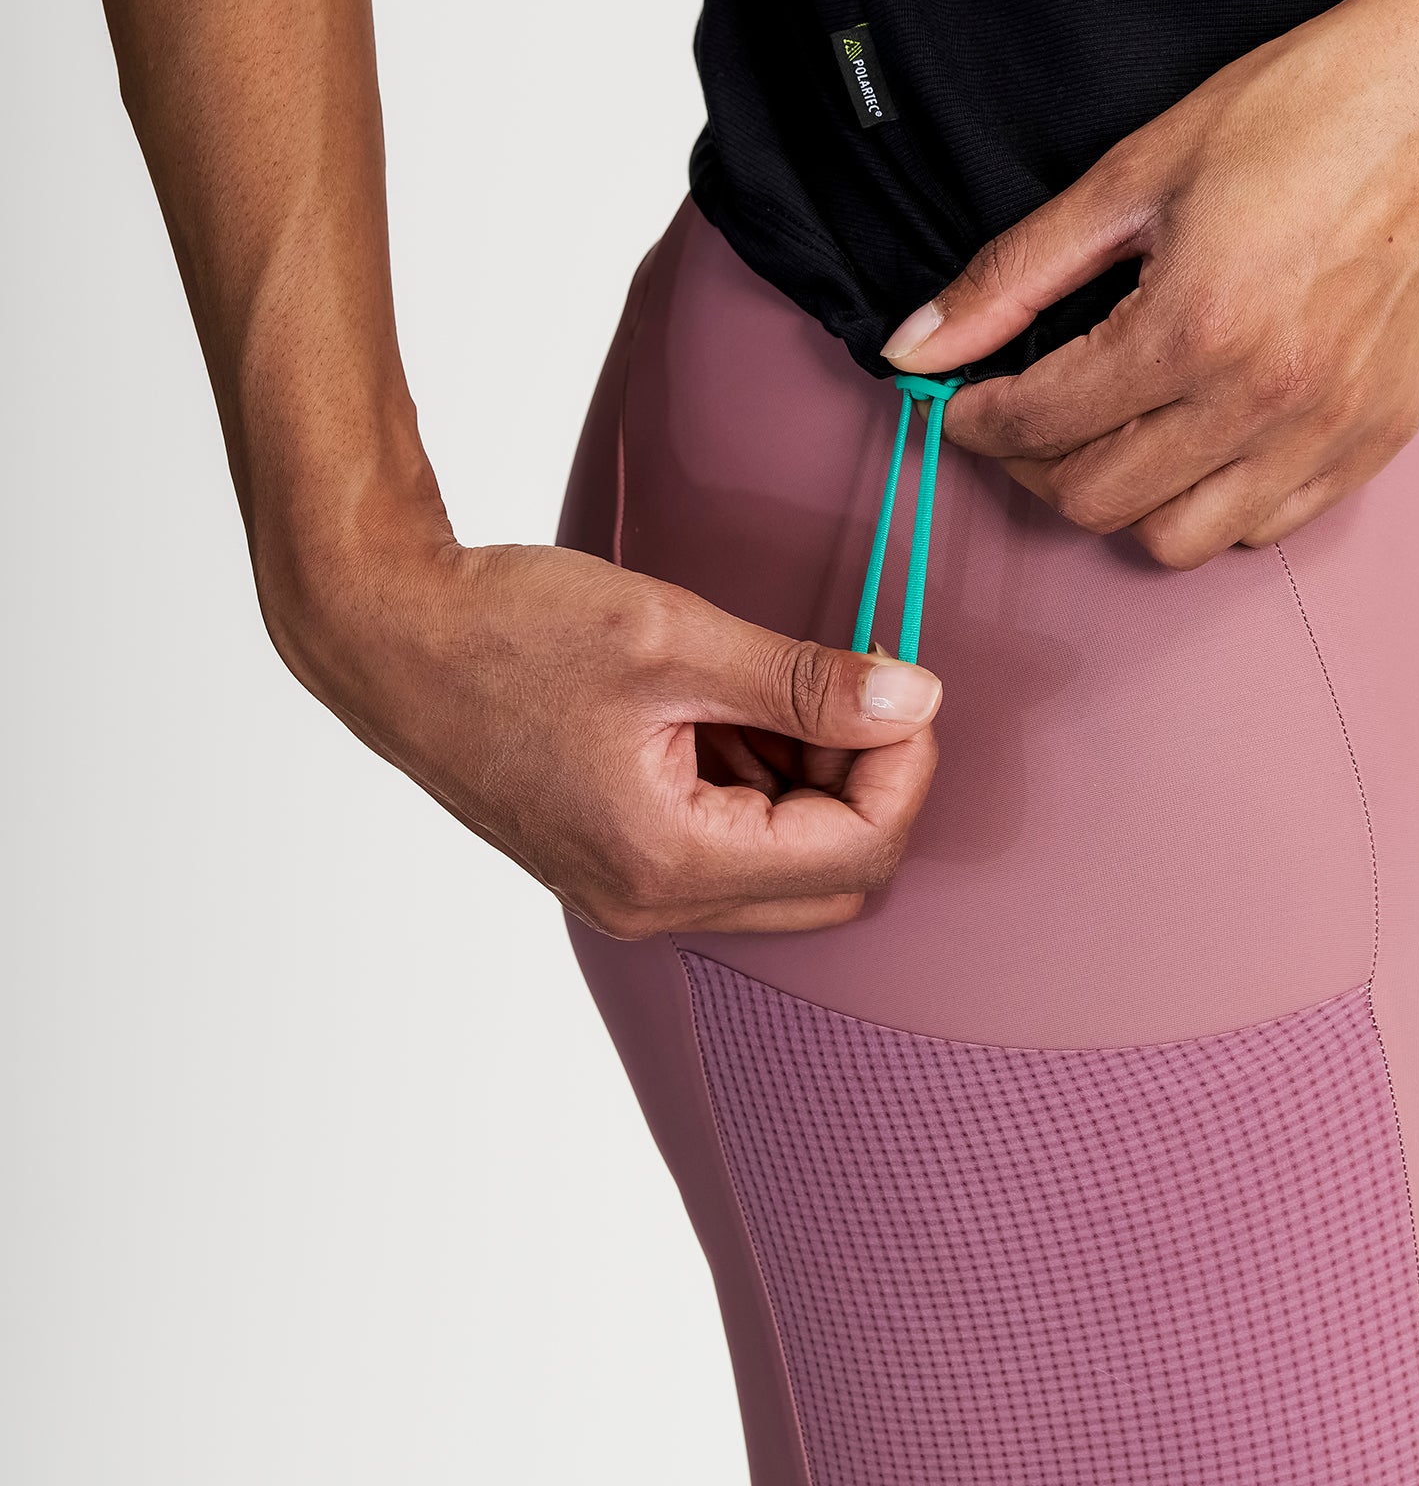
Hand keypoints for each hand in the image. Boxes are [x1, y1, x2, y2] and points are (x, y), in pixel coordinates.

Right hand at [268, 534, 940, 937]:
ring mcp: (627, 887)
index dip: (903, 763)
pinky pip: (726, 843)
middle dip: (866, 780)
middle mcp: (649, 901)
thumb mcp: (675, 639)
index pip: (858, 850)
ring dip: (809, 776)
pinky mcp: (612, 855)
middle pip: (833, 878)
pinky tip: (724, 700)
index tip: (902, 680)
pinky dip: (755, 776)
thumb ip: (804, 679)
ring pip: (783, 863)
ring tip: (766, 679)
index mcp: (668, 862)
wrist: (390, 636)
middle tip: (851, 682)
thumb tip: (914, 698)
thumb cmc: (510, 632)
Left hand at [885, 0, 1418, 566]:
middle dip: (1033, 464)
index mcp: (1196, 327)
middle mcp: (1268, 401)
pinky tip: (1196, 432)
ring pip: (1181, 541)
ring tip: (1107, 427)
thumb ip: (1016, 274)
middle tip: (1023, 409)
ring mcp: (1334, 432)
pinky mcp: (1384, 438)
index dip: (975, 420)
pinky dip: (1212, 501)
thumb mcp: (1135, 172)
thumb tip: (916, 346)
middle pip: (1098, 502)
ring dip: (1121, 496)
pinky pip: (1269, 526)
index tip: (958, 398)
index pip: (1041, 426)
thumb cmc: (1306, 108)